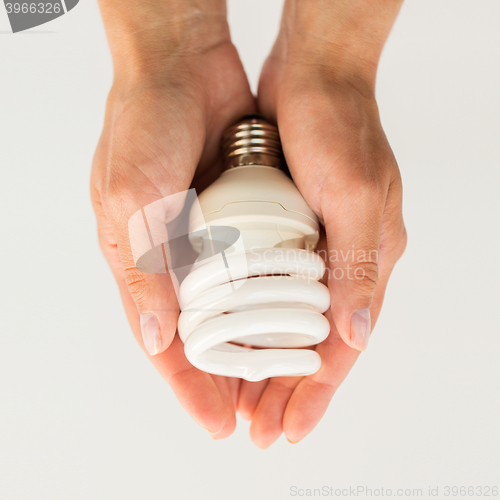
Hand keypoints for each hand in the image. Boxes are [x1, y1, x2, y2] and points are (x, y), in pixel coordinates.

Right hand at [91, 9, 254, 436]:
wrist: (182, 63)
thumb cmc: (144, 122)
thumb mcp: (131, 195)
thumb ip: (142, 268)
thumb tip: (159, 337)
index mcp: (141, 261)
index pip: (166, 341)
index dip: (189, 386)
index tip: (217, 422)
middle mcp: (176, 257)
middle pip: (204, 335)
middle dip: (227, 378)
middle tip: (255, 415)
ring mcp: (210, 237)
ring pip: (234, 309)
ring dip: (253, 345)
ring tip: (279, 382)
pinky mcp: (239, 215)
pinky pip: (258, 268)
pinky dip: (273, 298)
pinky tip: (293, 319)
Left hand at [237, 0, 406, 446]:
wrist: (313, 76)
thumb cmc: (338, 125)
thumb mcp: (353, 192)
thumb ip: (357, 263)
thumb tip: (353, 333)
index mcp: (365, 260)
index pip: (339, 348)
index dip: (314, 394)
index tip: (288, 429)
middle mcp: (343, 262)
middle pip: (315, 347)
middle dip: (288, 391)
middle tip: (259, 428)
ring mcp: (316, 249)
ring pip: (292, 326)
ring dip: (270, 364)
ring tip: (245, 399)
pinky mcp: (291, 232)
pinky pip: (274, 292)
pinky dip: (257, 324)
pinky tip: (238, 341)